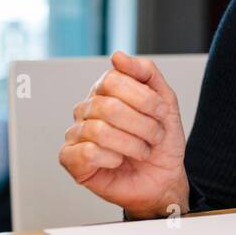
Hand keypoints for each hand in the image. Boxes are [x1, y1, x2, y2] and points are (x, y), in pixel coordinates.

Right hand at [58, 51, 188, 218]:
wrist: (162, 178)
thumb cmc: (161, 141)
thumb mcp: (165, 101)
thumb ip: (145, 72)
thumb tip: (117, 56)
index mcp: (105, 91)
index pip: (113, 80)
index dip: (144, 98)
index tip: (161, 113)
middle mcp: (87, 109)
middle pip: (108, 106)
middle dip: (143, 125)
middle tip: (154, 136)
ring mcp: (76, 133)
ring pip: (99, 131)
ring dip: (133, 144)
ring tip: (142, 151)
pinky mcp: (70, 159)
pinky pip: (87, 152)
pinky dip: (112, 158)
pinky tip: (118, 161)